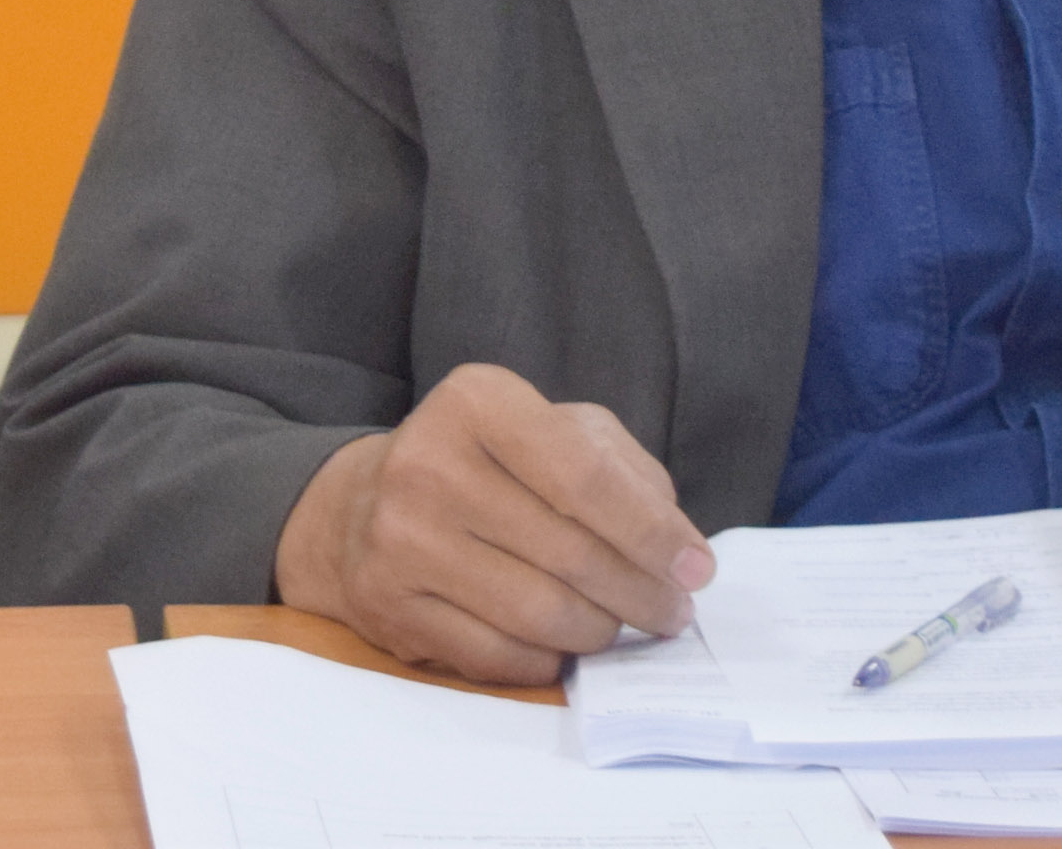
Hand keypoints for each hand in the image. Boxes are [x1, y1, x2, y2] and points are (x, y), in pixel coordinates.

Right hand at [271, 362, 713, 685]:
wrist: (364, 505)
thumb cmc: (487, 465)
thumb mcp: (556, 432)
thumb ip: (626, 473)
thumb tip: (682, 553)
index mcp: (477, 401)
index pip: (586, 477)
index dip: (654, 533)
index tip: (697, 569)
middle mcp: (428, 461)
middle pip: (571, 553)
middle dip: (641, 593)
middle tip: (672, 612)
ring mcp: (400, 537)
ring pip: (540, 613)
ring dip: (600, 632)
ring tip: (618, 626)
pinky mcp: (388, 603)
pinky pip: (499, 656)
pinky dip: (547, 660)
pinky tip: (560, 644)